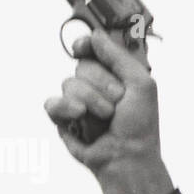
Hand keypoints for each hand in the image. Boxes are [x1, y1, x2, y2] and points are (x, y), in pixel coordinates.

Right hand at [44, 26, 161, 175]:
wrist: (128, 158)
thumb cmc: (140, 127)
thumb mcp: (141, 85)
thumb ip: (119, 57)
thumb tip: (95, 35)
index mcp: (114, 74)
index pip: (91, 49)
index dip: (86, 45)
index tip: (84, 47)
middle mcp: (94, 85)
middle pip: (82, 66)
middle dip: (103, 84)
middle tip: (118, 103)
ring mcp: (77, 101)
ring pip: (69, 84)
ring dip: (92, 102)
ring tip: (106, 118)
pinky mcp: (63, 119)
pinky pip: (52, 103)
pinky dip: (65, 108)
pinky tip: (79, 116)